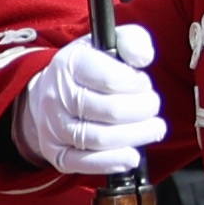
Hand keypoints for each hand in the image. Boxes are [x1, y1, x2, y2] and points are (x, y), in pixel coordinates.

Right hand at [15, 24, 164, 177]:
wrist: (50, 93)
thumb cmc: (89, 68)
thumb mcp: (108, 43)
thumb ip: (132, 41)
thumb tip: (143, 59)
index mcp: (69, 64)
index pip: (110, 78)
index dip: (137, 84)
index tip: (144, 84)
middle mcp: (57, 96)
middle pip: (110, 111)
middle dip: (142, 110)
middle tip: (152, 106)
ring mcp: (53, 126)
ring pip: (100, 139)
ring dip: (135, 136)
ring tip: (153, 129)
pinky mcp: (55, 152)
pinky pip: (83, 163)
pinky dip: (112, 162)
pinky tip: (131, 157)